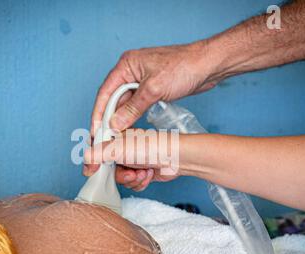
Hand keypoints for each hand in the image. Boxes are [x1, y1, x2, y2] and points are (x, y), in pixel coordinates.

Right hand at [83, 129, 180, 191]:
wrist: (176, 157)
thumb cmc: (152, 146)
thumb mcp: (118, 149)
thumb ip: (97, 155)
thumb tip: (85, 164)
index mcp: (114, 139)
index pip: (96, 153)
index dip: (95, 164)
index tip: (95, 171)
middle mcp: (122, 149)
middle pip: (108, 171)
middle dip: (120, 175)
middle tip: (130, 172)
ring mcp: (132, 161)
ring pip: (121, 180)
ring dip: (133, 179)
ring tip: (143, 171)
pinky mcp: (142, 171)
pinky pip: (133, 184)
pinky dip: (141, 182)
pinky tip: (149, 173)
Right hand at [90, 40, 222, 135]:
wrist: (209, 65)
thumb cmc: (184, 67)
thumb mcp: (154, 89)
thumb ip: (133, 107)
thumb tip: (115, 123)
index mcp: (127, 65)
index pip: (106, 92)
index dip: (99, 112)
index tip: (96, 130)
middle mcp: (131, 71)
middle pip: (113, 98)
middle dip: (108, 118)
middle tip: (104, 138)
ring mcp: (141, 80)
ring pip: (125, 103)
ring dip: (121, 119)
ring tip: (116, 137)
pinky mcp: (152, 88)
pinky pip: (136, 104)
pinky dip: (132, 116)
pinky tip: (130, 128)